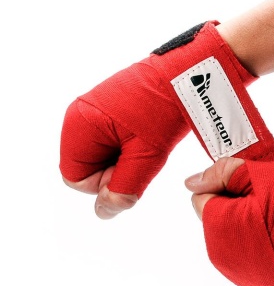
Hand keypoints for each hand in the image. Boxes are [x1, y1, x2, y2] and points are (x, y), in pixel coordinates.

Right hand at [60, 21, 256, 218]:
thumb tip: (102, 212)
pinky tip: (145, 136)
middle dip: (113, 170)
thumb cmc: (164, 112)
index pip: (75, 179)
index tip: (130, 167)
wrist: (186, 73)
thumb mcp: (145, 157)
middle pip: (86, 167)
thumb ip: (124, 188)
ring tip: (146, 142)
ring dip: (122, 159)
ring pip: (100, 155)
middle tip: (142, 154)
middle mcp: (79, 116)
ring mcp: (93, 110)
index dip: (103, 183)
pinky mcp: (108, 108)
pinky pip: (108, 141)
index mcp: (79, 126)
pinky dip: (126, 146)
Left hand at [185, 159, 273, 285]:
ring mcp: (237, 273)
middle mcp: (218, 253)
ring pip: (232, 238)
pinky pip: (247, 256)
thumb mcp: (261, 176)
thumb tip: (190, 181)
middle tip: (268, 204)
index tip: (250, 188)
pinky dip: (258, 247)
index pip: (202, 196)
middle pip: (217, 218)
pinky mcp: (255, 285)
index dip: (225, 187)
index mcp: (214, 225)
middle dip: (235, 207)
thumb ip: (222, 172)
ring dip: (247, 227)